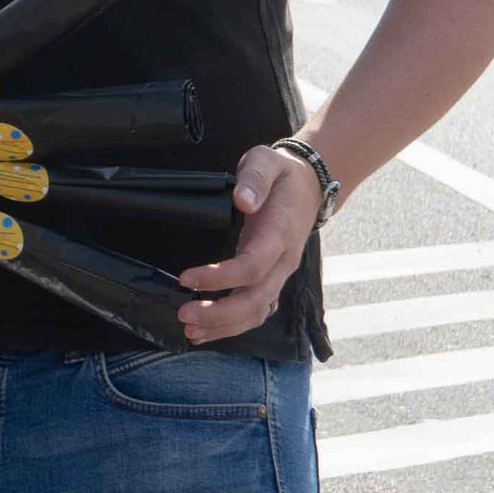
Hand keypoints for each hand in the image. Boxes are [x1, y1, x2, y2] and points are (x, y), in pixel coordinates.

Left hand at [176, 144, 320, 343]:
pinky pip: (257, 310)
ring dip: (225, 326)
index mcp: (280, 233)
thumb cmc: (281, 175)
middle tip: (184, 315)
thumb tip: (243, 200)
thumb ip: (254, 179)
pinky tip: (208, 330)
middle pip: (256, 299)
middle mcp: (283, 260)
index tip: (186, 278)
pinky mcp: (271, 279)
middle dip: (220, 313)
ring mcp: (279, 273)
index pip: (252, 266)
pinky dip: (233, 325)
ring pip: (258, 311)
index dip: (220, 277)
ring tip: (192, 331)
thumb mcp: (266, 161)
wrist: (309, 186)